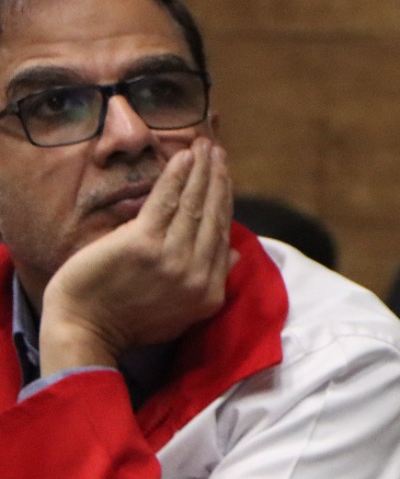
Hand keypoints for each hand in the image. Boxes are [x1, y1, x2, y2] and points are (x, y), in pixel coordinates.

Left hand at [39, 140, 233, 375]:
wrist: (85, 331)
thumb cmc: (127, 322)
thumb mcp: (183, 312)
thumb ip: (211, 281)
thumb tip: (235, 252)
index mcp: (209, 291)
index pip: (221, 235)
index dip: (224, 201)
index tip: (225, 177)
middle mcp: (197, 274)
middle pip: (212, 215)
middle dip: (217, 178)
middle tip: (218, 151)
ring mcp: (172, 259)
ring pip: (193, 205)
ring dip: (201, 171)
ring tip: (205, 147)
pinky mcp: (142, 244)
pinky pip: (166, 203)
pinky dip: (177, 177)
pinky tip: (184, 157)